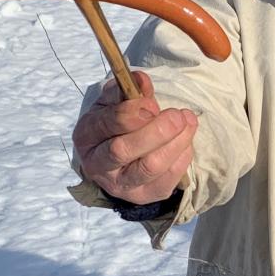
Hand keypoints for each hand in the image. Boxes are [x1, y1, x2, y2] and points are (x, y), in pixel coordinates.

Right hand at [73, 70, 197, 204]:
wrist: (117, 161)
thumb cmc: (115, 125)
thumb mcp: (114, 103)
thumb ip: (126, 89)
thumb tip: (141, 79)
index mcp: (86, 136)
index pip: (105, 125)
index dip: (131, 113)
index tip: (152, 103)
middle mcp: (98, 165)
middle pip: (124, 150)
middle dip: (156, 130)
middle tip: (178, 115)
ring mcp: (121, 185)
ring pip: (150, 167)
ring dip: (175, 142)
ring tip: (188, 121)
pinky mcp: (145, 195)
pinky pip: (169, 178)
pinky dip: (182, 155)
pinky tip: (186, 139)